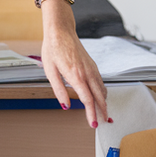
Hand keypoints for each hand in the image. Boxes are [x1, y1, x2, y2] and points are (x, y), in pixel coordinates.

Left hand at [39, 0, 108, 128]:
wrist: (61, 31)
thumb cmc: (53, 49)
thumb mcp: (50, 71)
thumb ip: (59, 90)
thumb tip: (65, 106)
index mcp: (76, 76)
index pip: (88, 100)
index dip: (91, 114)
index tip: (93, 124)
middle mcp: (87, 73)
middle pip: (100, 97)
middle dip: (103, 112)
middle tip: (104, 123)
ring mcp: (92, 68)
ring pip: (103, 90)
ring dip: (105, 103)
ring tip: (105, 114)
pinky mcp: (92, 65)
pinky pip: (101, 82)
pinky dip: (103, 92)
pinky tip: (101, 97)